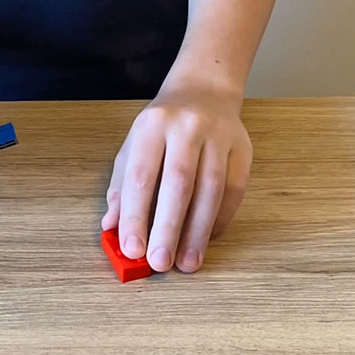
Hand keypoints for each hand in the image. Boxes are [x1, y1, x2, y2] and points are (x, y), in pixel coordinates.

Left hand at [101, 85, 252, 272]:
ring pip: (211, 190)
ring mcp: (219, 137)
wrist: (203, 91)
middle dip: (168, 228)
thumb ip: (121, 187)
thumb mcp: (132, 148)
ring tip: (188, 262)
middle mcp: (186, 128)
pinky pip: (234, 190)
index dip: (135, 216)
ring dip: (198, 231)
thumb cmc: (160, 128)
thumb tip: (111, 228)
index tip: (132, 250)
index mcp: (151, 127)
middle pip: (179, 184)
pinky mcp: (243, 149)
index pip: (141, 177)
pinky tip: (207, 239)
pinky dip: (220, 219)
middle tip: (160, 263)